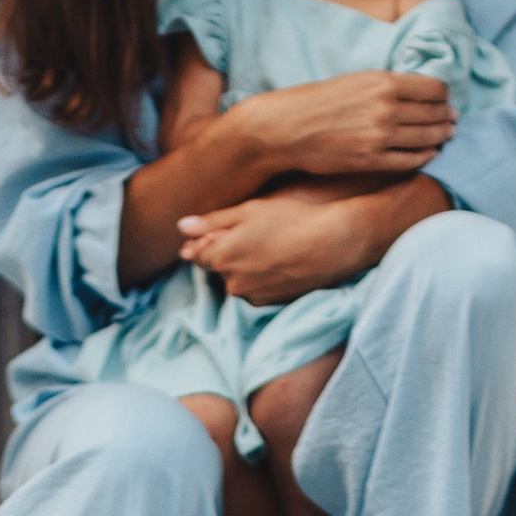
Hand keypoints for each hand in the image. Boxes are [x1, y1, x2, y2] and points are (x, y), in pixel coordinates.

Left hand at [180, 182, 443, 304]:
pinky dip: (264, 279)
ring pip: (239, 281)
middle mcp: (231, 283)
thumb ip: (212, 222)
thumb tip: (180, 228)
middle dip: (229, 255)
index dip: (210, 241)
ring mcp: (252, 297)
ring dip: (246, 268)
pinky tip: (282, 261)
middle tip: (257, 236)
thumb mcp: (248, 211)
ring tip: (273, 248)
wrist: (335, 243)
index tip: (227, 231)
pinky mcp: (272, 304)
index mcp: (220, 257)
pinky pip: (258, 291)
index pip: (197, 255)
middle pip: (219, 269)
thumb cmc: (292, 219)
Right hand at [236, 68, 455, 176]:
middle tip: (452, 120)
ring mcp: (381, 136)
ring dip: (441, 136)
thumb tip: (418, 92)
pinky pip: (412, 160)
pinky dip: (425, 156)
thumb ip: (387, 86)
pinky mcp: (372, 160)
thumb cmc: (318, 101)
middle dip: (447, 117)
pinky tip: (430, 154)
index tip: (445, 100)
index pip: (435, 88)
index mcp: (383, 82)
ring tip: (446, 135)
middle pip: (435, 114)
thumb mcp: (356, 80)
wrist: (287, 128)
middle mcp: (386, 108)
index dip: (444, 96)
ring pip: (428, 138)